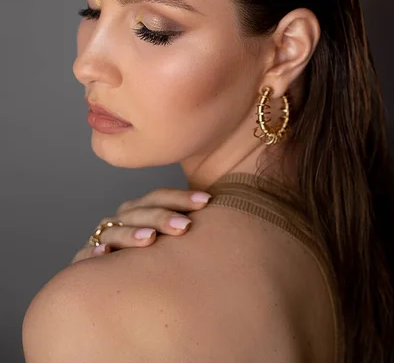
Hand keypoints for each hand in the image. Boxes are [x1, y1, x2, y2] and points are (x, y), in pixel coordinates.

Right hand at [70, 188, 211, 263]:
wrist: (116, 272)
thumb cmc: (156, 252)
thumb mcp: (171, 234)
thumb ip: (188, 221)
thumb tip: (229, 208)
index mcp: (143, 207)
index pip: (161, 196)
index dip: (182, 197)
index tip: (208, 201)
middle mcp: (124, 217)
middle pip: (141, 210)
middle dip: (163, 216)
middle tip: (185, 226)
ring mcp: (106, 235)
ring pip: (117, 228)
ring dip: (132, 232)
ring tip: (149, 239)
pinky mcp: (89, 257)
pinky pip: (89, 254)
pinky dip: (94, 254)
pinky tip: (104, 255)